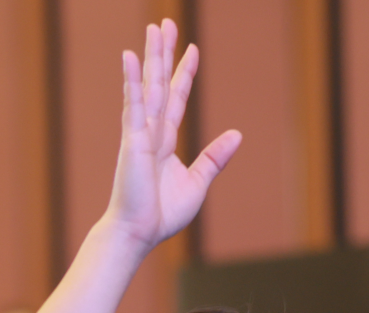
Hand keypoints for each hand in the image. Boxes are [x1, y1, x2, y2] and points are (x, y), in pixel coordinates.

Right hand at [104, 18, 241, 252]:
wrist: (139, 232)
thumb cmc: (163, 214)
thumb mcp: (197, 182)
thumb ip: (214, 158)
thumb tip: (237, 135)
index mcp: (165, 142)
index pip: (176, 99)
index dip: (184, 74)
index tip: (192, 50)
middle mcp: (151, 132)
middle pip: (160, 84)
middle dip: (164, 54)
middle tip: (166, 23)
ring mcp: (139, 134)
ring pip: (148, 87)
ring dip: (151, 57)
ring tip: (154, 28)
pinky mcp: (131, 141)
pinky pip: (133, 105)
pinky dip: (132, 81)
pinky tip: (131, 56)